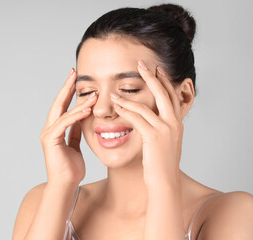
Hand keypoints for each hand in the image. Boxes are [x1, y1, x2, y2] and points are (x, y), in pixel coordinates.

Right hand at [40, 68, 97, 184]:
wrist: (66, 185)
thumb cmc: (71, 168)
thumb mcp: (75, 145)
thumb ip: (75, 130)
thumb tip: (81, 117)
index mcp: (55, 129)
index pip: (62, 106)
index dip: (69, 91)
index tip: (76, 78)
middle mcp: (50, 128)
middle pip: (58, 103)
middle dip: (67, 87)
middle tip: (74, 72)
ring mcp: (49, 134)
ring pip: (63, 112)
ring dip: (78, 101)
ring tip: (92, 93)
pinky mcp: (51, 140)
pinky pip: (65, 123)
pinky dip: (76, 115)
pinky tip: (87, 108)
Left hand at [110, 60, 183, 186]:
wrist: (165, 181)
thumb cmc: (162, 163)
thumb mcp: (166, 142)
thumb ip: (162, 128)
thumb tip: (155, 120)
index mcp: (178, 123)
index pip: (172, 95)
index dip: (164, 81)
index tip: (156, 69)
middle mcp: (174, 123)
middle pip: (163, 93)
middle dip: (151, 76)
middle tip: (141, 63)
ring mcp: (165, 129)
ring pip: (145, 106)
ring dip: (128, 97)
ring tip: (115, 92)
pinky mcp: (153, 136)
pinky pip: (136, 118)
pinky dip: (125, 110)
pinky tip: (116, 107)